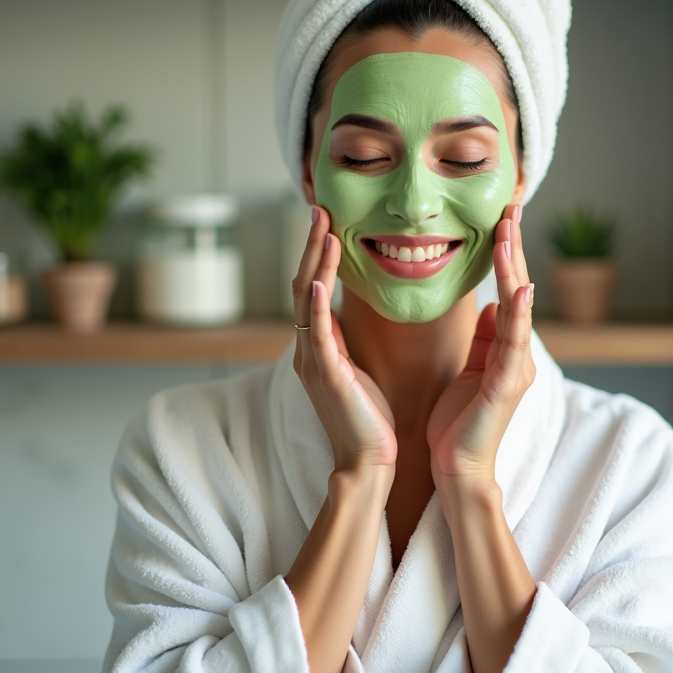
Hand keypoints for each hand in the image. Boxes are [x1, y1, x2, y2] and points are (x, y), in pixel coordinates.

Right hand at [292, 206, 397, 473]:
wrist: (368, 462)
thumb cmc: (368, 418)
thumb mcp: (357, 369)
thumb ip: (348, 341)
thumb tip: (354, 315)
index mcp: (318, 346)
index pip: (313, 289)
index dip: (317, 254)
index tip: (327, 221)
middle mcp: (308, 349)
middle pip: (303, 286)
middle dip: (311, 247)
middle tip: (320, 210)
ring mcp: (314, 362)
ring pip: (307, 303)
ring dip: (315, 265)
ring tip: (324, 231)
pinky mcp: (327, 377)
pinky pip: (318, 337)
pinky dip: (317, 308)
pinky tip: (319, 284)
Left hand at [427, 204, 534, 482]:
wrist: (458, 469)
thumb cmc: (461, 423)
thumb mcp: (472, 370)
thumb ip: (486, 339)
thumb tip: (493, 306)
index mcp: (507, 349)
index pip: (508, 291)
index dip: (506, 254)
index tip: (502, 216)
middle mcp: (518, 354)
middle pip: (518, 290)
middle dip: (514, 248)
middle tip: (511, 207)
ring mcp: (516, 369)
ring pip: (519, 308)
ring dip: (514, 268)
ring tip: (509, 232)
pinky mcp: (505, 386)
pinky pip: (514, 343)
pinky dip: (519, 314)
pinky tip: (521, 288)